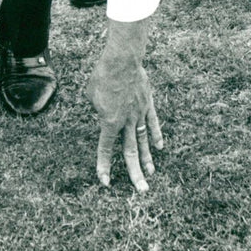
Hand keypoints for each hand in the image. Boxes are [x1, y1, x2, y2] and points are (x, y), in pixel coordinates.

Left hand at [86, 18, 163, 192]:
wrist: (122, 60)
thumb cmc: (103, 75)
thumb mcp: (91, 94)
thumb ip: (98, 109)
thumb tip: (103, 112)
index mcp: (109, 122)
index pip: (106, 149)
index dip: (104, 166)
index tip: (104, 182)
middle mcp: (126, 122)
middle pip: (130, 152)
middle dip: (135, 173)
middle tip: (142, 190)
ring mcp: (139, 114)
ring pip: (143, 141)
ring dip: (147, 159)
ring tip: (151, 174)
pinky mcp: (148, 104)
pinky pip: (152, 124)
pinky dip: (156, 136)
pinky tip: (159, 147)